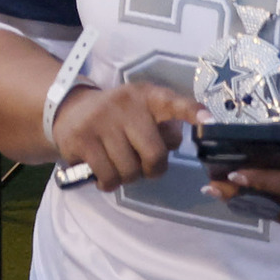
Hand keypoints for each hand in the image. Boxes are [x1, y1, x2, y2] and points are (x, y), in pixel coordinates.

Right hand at [47, 78, 193, 189]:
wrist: (70, 110)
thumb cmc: (117, 118)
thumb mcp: (141, 113)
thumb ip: (162, 127)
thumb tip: (171, 146)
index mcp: (147, 96)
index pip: (174, 102)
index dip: (191, 112)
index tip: (209, 120)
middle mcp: (126, 104)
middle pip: (154, 154)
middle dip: (153, 169)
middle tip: (143, 166)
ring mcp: (102, 120)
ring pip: (130, 171)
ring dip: (128, 177)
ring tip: (119, 164)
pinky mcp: (82, 139)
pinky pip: (108, 177)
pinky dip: (109, 183)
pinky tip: (103, 172)